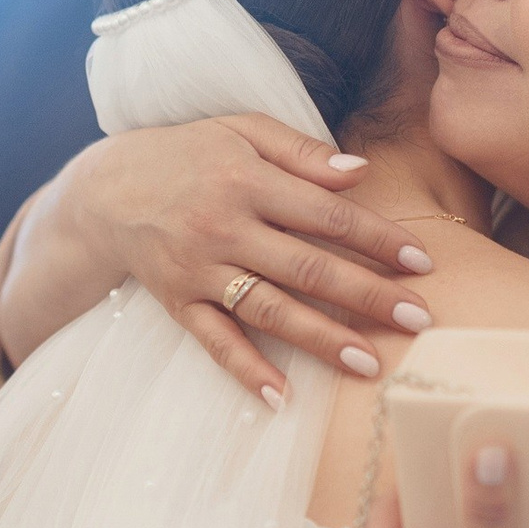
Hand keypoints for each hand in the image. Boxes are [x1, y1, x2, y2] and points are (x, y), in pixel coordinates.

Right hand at [62, 114, 433, 400]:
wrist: (106, 189)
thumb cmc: (189, 154)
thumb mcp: (241, 130)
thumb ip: (301, 150)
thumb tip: (360, 172)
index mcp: (247, 180)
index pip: (327, 216)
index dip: (378, 239)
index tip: (422, 264)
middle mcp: (224, 226)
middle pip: (307, 267)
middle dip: (367, 295)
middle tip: (418, 319)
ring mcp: (200, 269)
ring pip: (269, 309)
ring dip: (321, 338)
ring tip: (370, 363)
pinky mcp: (178, 302)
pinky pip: (215, 341)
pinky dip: (247, 370)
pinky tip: (283, 397)